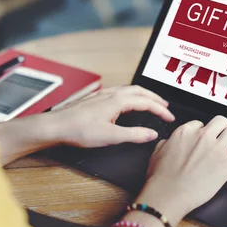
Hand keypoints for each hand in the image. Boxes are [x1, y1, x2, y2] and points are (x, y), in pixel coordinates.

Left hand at [49, 86, 174, 147]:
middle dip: (155, 98)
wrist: (56, 126)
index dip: (161, 110)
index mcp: (118, 101)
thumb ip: (134, 134)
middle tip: (166, 107)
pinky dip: (131, 95)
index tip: (170, 118)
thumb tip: (152, 134)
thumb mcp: (110, 136)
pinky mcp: (96, 98)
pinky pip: (119, 91)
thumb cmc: (79, 130)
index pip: (146, 102)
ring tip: (151, 102)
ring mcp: (103, 94)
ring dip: (143, 95)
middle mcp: (111, 94)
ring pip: (129, 89)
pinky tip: (127, 102)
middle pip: (140, 91)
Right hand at [136, 116, 226, 226]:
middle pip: (222, 121)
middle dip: (223, 129)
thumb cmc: (161, 178)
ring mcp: (216, 149)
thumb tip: (171, 142)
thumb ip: (167, 142)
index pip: (201, 123)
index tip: (205, 140)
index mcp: (185, 132)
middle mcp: (202, 137)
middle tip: (223, 138)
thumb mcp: (157, 152)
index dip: (204, 132)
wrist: (168, 195)